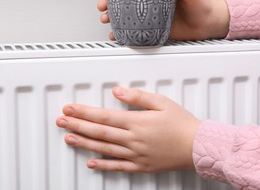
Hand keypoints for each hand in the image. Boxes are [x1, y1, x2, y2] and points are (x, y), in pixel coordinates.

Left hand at [56, 87, 200, 172]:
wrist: (197, 146)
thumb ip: (138, 97)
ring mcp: (136, 155)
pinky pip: (118, 167)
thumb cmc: (182, 123)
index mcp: (137, 122)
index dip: (84, 112)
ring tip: (69, 138)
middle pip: (99, 132)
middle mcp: (133, 139)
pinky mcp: (141, 166)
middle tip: (61, 121)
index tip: (70, 108)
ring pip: (104, 149)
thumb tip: (118, 92)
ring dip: (84, 143)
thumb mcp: (162, 102)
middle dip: (77, 125)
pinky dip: (103, 165)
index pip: (104, 116)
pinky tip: (91, 163)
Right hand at [98, 0, 229, 40]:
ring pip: (127, 15)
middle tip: (103, 6)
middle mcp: (151, 2)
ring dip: (114, 18)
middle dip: (109, 2)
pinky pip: (136, 31)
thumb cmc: (201, 6)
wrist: (207, 25)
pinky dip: (125, 34)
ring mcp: (151, 16)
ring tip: (107, 20)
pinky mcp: (154, 29)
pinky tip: (118, 36)